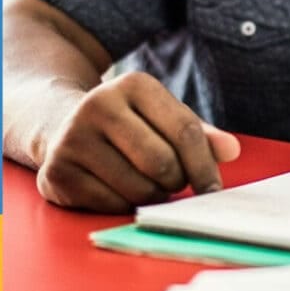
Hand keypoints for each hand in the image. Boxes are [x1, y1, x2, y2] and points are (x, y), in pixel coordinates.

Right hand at [35, 71, 239, 212]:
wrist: (62, 124)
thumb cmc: (131, 124)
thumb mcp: (165, 117)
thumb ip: (201, 134)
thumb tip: (232, 151)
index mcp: (135, 84)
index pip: (185, 131)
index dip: (205, 165)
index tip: (214, 189)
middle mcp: (99, 105)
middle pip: (162, 162)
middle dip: (178, 181)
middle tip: (176, 183)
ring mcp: (73, 138)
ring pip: (138, 187)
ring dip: (154, 196)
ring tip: (151, 185)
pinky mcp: (57, 171)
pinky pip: (111, 204)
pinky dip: (126, 205)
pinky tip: (122, 190)